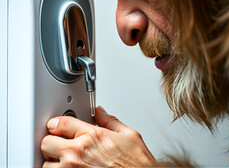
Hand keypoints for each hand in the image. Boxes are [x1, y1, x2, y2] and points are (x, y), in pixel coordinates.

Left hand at [41, 106, 156, 166]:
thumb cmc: (136, 165)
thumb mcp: (129, 136)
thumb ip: (111, 121)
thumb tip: (100, 112)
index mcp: (93, 136)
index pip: (64, 123)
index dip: (56, 122)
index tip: (55, 124)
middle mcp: (79, 153)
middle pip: (48, 142)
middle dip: (52, 141)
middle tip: (59, 143)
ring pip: (46, 164)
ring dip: (53, 161)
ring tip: (63, 160)